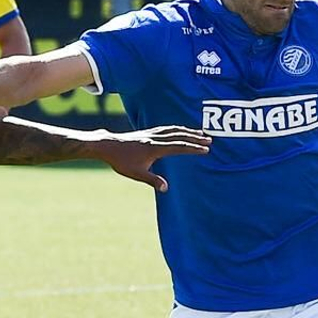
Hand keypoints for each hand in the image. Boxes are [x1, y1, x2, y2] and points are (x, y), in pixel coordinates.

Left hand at [95, 127, 211, 191]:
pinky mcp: (148, 133)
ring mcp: (152, 134)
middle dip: (195, 138)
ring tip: (200, 133)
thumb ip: (152, 180)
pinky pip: (167, 129)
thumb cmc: (121, 161)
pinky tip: (181, 130)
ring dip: (188, 131)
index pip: (179, 147)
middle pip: (180, 136)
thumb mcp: (136, 173)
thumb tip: (166, 188)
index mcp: (155, 148)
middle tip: (209, 140)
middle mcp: (155, 138)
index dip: (193, 149)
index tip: (205, 150)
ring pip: (174, 130)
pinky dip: (177, 129)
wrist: (108, 146)